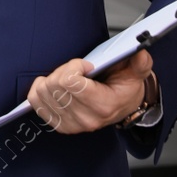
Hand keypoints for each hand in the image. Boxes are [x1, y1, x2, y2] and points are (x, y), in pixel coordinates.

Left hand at [26, 50, 155, 133]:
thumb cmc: (124, 90)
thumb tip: (140, 51)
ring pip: (42, 91)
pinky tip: (54, 86)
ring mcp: (70, 124)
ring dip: (52, 79)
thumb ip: (140, 63)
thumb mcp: (136, 74)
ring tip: (68, 79)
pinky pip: (35, 101)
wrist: (122, 108)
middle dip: (64, 70)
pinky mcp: (59, 124)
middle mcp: (85, 119)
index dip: (75, 66)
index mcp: (103, 106)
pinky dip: (40, 89)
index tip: (86, 66)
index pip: (69, 81)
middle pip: (54, 84)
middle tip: (77, 71)